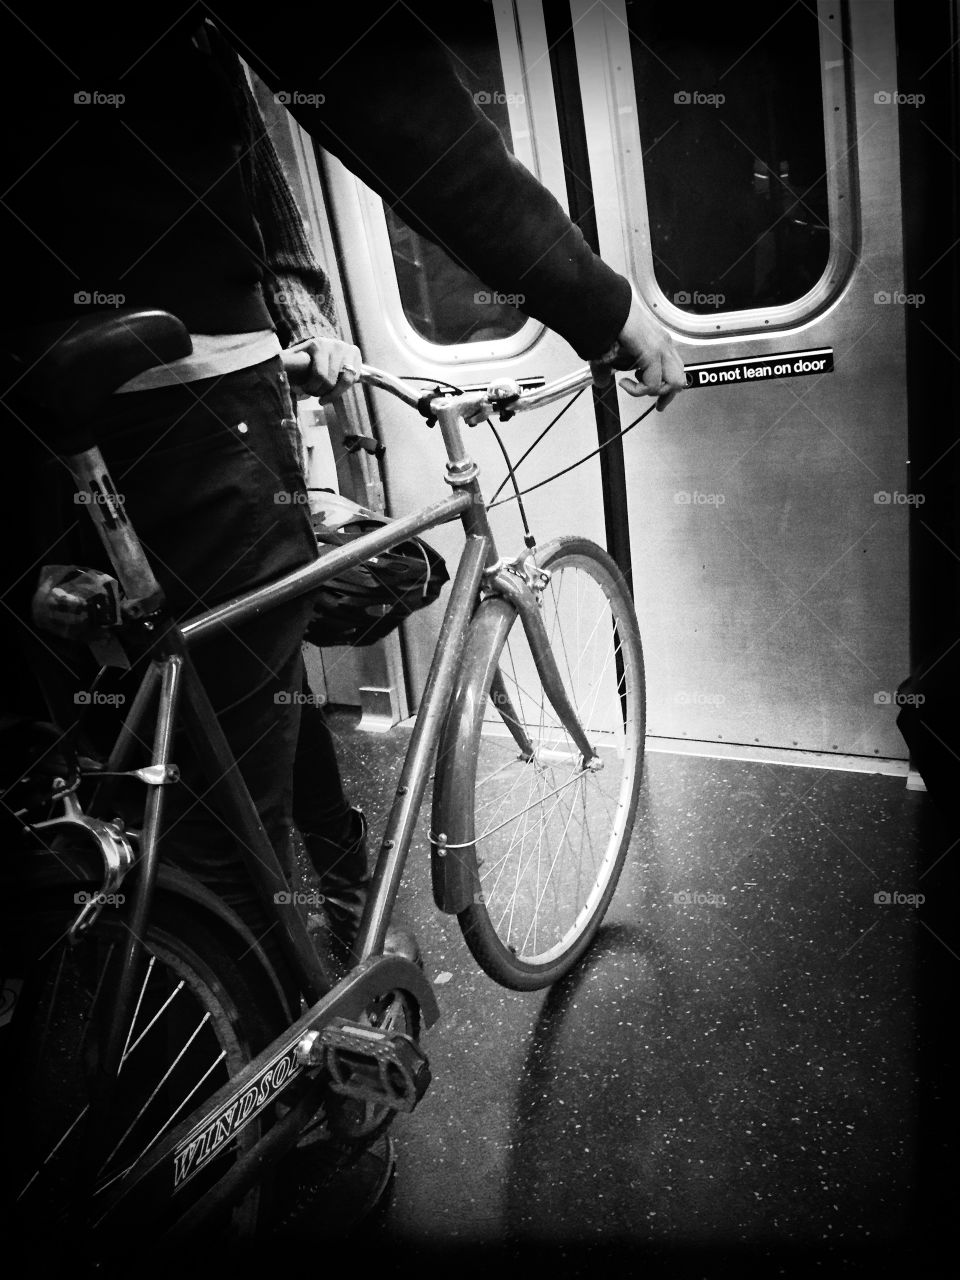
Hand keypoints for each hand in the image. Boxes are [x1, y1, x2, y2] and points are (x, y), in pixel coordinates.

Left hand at [288, 336, 361, 402]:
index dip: (311, 388)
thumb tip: (269, 368)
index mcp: (317, 345)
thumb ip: (286, 362)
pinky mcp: (356, 355)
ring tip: (324, 398)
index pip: (319, 374)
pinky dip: (343, 388)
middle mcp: (334, 345)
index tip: (305, 391)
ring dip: (334, 394)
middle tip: (314, 394)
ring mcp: (347, 349)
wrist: (326, 343)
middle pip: (330, 380)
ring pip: (345, 381)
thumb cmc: (308, 355)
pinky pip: (354, 379)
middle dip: (320, 392)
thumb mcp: (296, 356)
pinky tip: (335, 390)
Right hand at [592, 292, 686, 410]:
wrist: (604, 309)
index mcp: (659, 343)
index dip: (668, 389)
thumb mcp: (610, 352)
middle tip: (656, 405)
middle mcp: (664, 345)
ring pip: (673, 382)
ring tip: (633, 385)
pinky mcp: (652, 353)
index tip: (659, 402)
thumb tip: (602, 382)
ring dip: (653, 391)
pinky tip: (624, 383)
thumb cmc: (607, 324)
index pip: (675, 370)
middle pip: (680, 378)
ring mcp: (660, 348)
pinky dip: (637, 390)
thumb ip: (608, 369)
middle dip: (668, 395)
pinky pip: (652, 383)